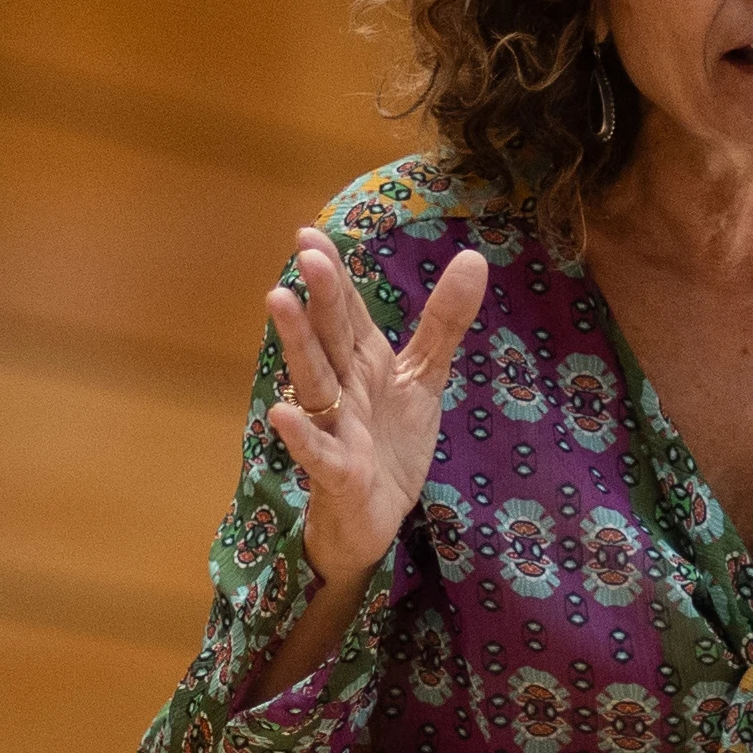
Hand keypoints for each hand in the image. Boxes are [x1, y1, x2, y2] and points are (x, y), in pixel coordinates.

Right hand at [263, 228, 490, 588]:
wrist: (376, 518)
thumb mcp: (424, 377)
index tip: (310, 234)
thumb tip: (473, 257)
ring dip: (298, 345)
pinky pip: (318, 453)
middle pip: (330, 338)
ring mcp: (337, 430)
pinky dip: (302, 436)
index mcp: (363, 362)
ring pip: (314, 382)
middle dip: (320, 296)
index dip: (333, 276)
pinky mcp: (338, 474)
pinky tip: (282, 413)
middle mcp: (344, 389)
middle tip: (305, 253)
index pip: (346, 313)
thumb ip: (443, 322)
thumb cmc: (390, 442)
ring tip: (278, 301)